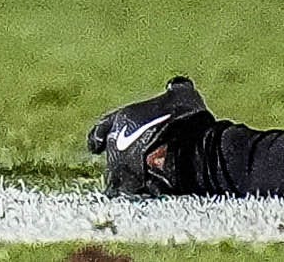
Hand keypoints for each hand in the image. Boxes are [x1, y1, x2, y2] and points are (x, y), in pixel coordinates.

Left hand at [90, 77, 220, 195]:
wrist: (188, 149)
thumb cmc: (184, 118)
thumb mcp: (182, 96)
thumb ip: (176, 91)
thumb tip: (177, 85)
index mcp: (121, 121)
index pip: (99, 130)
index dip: (98, 137)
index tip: (95, 146)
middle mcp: (116, 147)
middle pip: (110, 161)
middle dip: (118, 166)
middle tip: (127, 170)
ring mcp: (125, 171)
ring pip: (118, 184)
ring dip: (126, 185)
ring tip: (136, 189)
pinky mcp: (138, 192)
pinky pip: (135, 198)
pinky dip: (141, 197)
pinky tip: (150, 198)